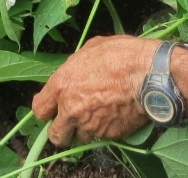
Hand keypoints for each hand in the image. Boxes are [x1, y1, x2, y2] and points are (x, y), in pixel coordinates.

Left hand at [32, 36, 154, 145]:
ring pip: (80, 137)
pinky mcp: (108, 135)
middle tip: (71, 121)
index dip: (46, 110)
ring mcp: (90, 125)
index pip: (40, 109)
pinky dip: (104, 129)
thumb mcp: (90, 49)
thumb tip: (73, 71)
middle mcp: (71, 109)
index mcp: (62, 85)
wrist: (148, 73)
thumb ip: (74, 66)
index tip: (52, 108)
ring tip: (98, 114)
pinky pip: (101, 137)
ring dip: (85, 129)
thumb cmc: (121, 55)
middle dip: (62, 130)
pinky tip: (113, 114)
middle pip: (56, 135)